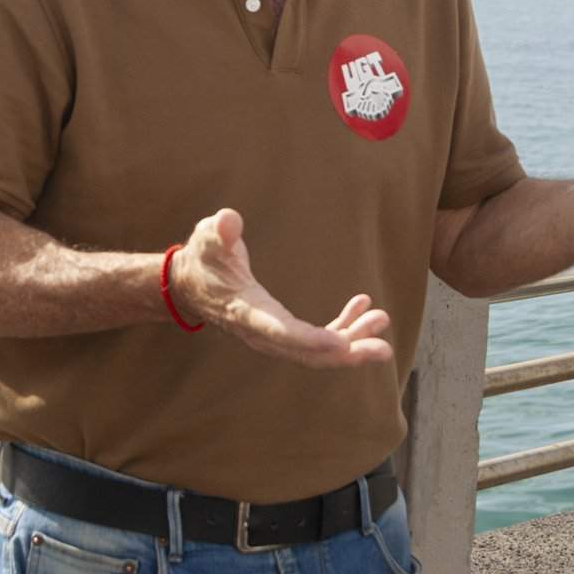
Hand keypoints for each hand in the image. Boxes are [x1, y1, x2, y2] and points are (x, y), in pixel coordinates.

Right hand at [170, 210, 393, 368]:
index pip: (280, 331)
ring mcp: (273, 336)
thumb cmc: (203, 258)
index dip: (311, 340)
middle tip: (383, 348)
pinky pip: (316, 339)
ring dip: (352, 340)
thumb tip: (229, 220)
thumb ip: (219, 230)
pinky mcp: (282, 331)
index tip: (342, 344)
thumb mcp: (206, 238)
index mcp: (246, 311)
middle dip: (347, 352)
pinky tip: (363, 307)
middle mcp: (262, 333)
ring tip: (382, 320)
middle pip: (307, 353)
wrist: (190, 284)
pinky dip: (342, 327)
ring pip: (316, 351)